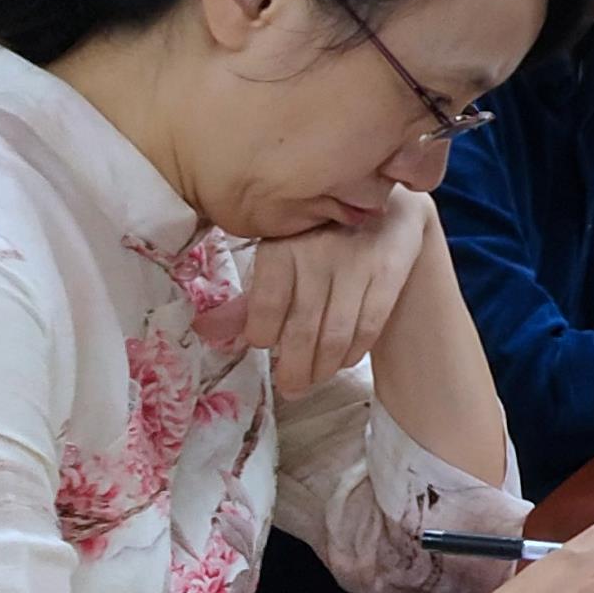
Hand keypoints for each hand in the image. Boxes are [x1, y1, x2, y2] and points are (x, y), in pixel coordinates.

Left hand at [225, 190, 435, 398]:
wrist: (385, 204)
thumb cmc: (319, 238)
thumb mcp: (279, 256)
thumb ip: (247, 299)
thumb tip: (205, 331)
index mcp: (282, 247)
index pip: (268, 305)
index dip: (263, 335)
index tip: (263, 344)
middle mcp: (318, 254)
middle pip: (302, 327)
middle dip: (295, 368)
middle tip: (291, 388)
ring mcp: (356, 264)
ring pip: (336, 333)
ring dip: (323, 367)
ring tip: (314, 379)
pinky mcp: (388, 272)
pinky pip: (369, 325)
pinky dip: (354, 352)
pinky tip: (344, 359)